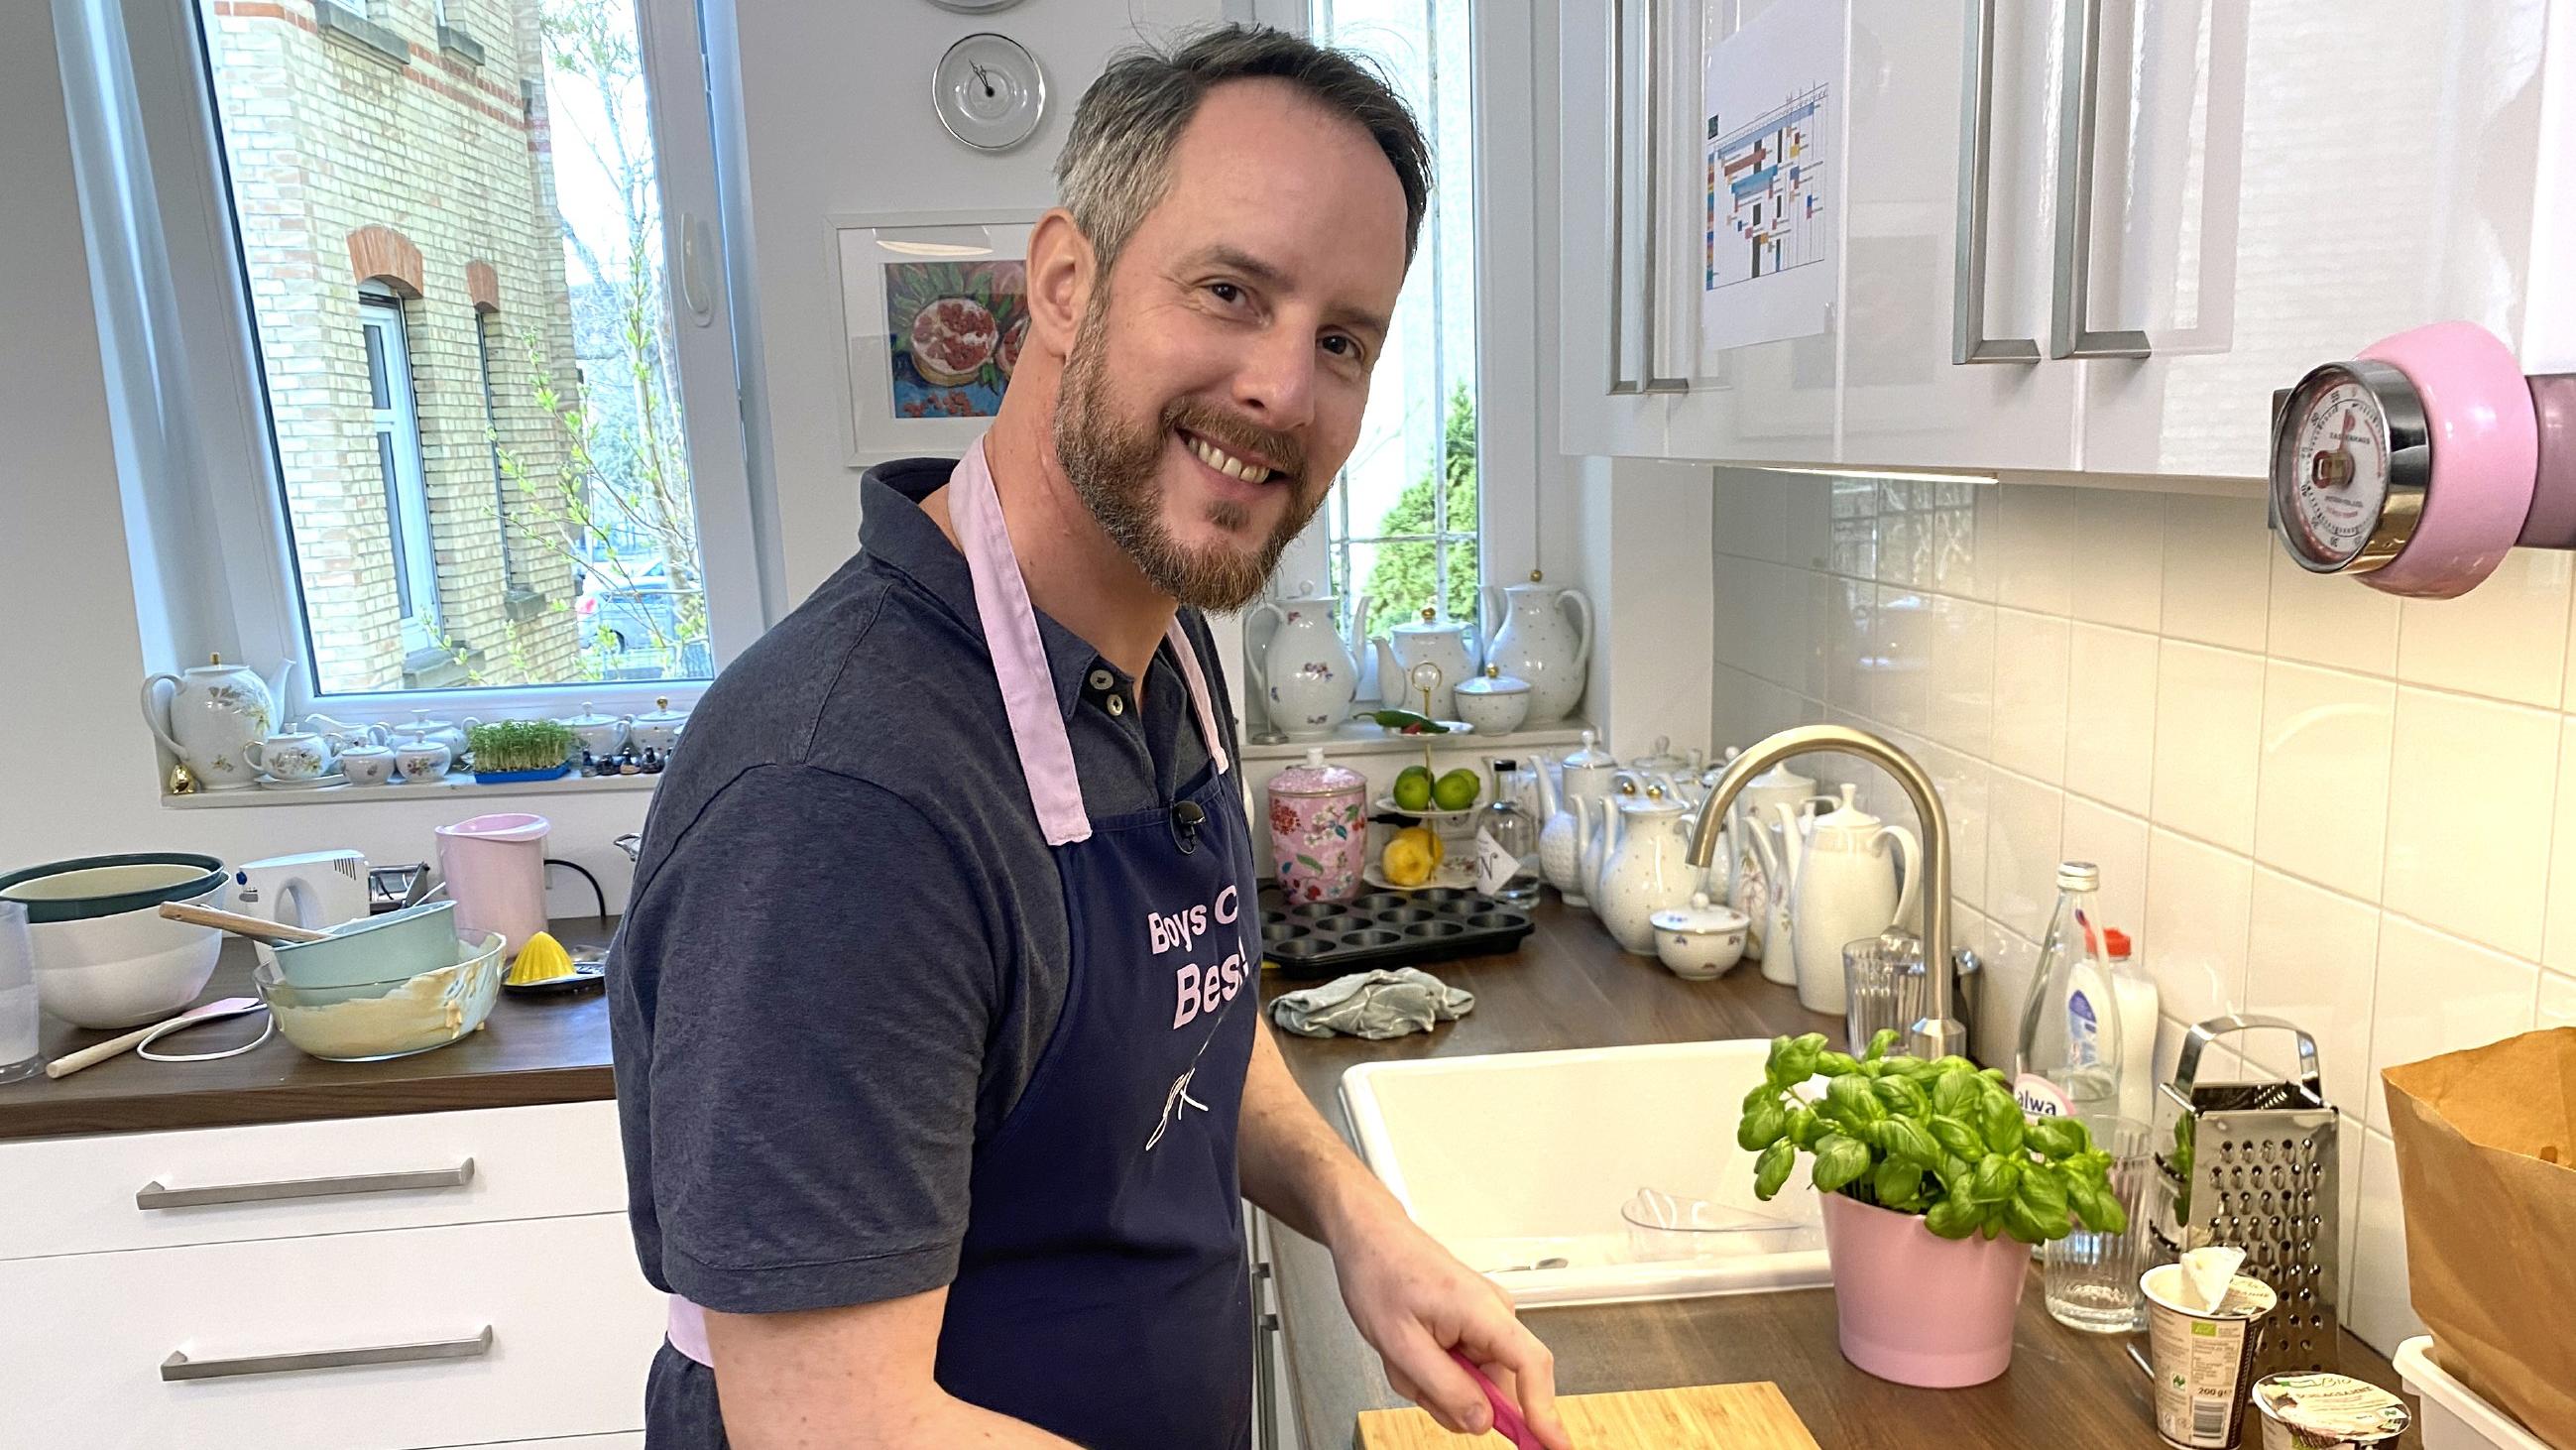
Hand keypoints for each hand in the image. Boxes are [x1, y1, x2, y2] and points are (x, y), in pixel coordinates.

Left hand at [1329, 1201, 1573, 1447]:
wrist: (1369, 1238)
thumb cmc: (1380, 1272)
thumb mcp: (1401, 1344)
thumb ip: (1445, 1388)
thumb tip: (1483, 1421)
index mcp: (1483, 1311)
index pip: (1532, 1366)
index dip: (1545, 1411)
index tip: (1553, 1444)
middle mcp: (1495, 1314)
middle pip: (1498, 1385)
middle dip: (1454, 1397)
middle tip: (1415, 1381)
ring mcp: (1485, 1320)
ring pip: (1476, 1381)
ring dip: (1437, 1383)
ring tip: (1405, 1357)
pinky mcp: (1472, 1325)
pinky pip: (1464, 1367)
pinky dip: (1435, 1371)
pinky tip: (1412, 1351)